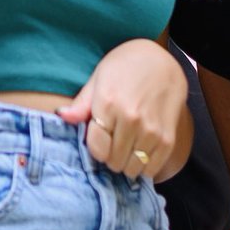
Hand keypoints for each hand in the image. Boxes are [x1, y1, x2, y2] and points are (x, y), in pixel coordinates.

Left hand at [57, 39, 186, 178]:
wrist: (163, 60)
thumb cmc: (126, 66)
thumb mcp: (99, 76)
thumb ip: (81, 103)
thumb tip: (61, 116)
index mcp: (108, 103)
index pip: (96, 148)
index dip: (95, 147)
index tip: (100, 138)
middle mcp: (130, 119)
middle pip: (113, 162)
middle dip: (111, 156)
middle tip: (115, 141)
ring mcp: (151, 131)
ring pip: (131, 169)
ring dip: (127, 162)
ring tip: (129, 145)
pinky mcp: (168, 139)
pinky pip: (151, 169)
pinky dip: (145, 165)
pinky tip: (142, 149)